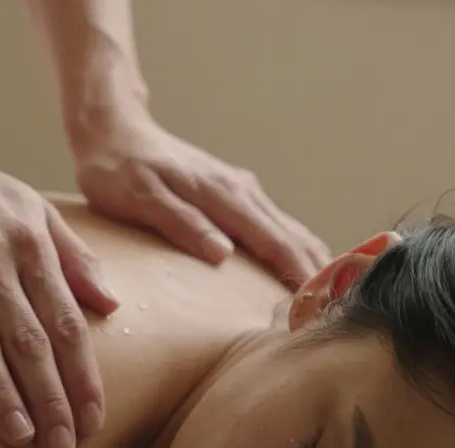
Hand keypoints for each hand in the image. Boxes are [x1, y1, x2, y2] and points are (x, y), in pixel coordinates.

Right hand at [0, 140, 118, 447]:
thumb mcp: (35, 212)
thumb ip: (74, 258)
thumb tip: (111, 304)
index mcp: (29, 244)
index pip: (65, 321)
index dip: (81, 375)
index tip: (93, 420)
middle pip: (27, 337)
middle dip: (49, 396)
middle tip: (61, 447)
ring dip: (0, 391)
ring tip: (18, 436)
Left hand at [72, 115, 330, 287]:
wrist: (114, 129)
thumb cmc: (118, 168)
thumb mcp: (140, 199)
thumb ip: (181, 224)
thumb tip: (222, 254)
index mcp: (223, 194)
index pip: (273, 241)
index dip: (298, 273)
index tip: (318, 305)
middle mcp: (241, 190)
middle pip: (292, 236)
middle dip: (319, 271)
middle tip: (340, 311)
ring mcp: (241, 190)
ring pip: (289, 229)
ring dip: (314, 260)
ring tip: (336, 296)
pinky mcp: (235, 194)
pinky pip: (276, 224)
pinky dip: (296, 247)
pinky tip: (306, 266)